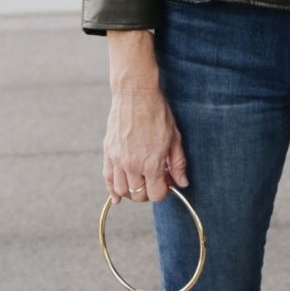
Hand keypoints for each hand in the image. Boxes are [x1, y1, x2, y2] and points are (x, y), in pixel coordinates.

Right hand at [104, 81, 189, 202]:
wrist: (135, 93)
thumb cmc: (157, 113)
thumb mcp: (175, 138)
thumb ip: (178, 163)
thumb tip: (182, 183)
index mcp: (151, 162)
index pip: (156, 194)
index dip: (165, 192)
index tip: (168, 183)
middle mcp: (132, 164)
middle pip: (139, 195)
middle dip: (150, 193)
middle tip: (156, 181)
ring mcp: (117, 159)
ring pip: (122, 190)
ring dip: (133, 192)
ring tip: (141, 183)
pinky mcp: (108, 152)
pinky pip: (107, 178)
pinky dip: (112, 190)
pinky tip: (117, 197)